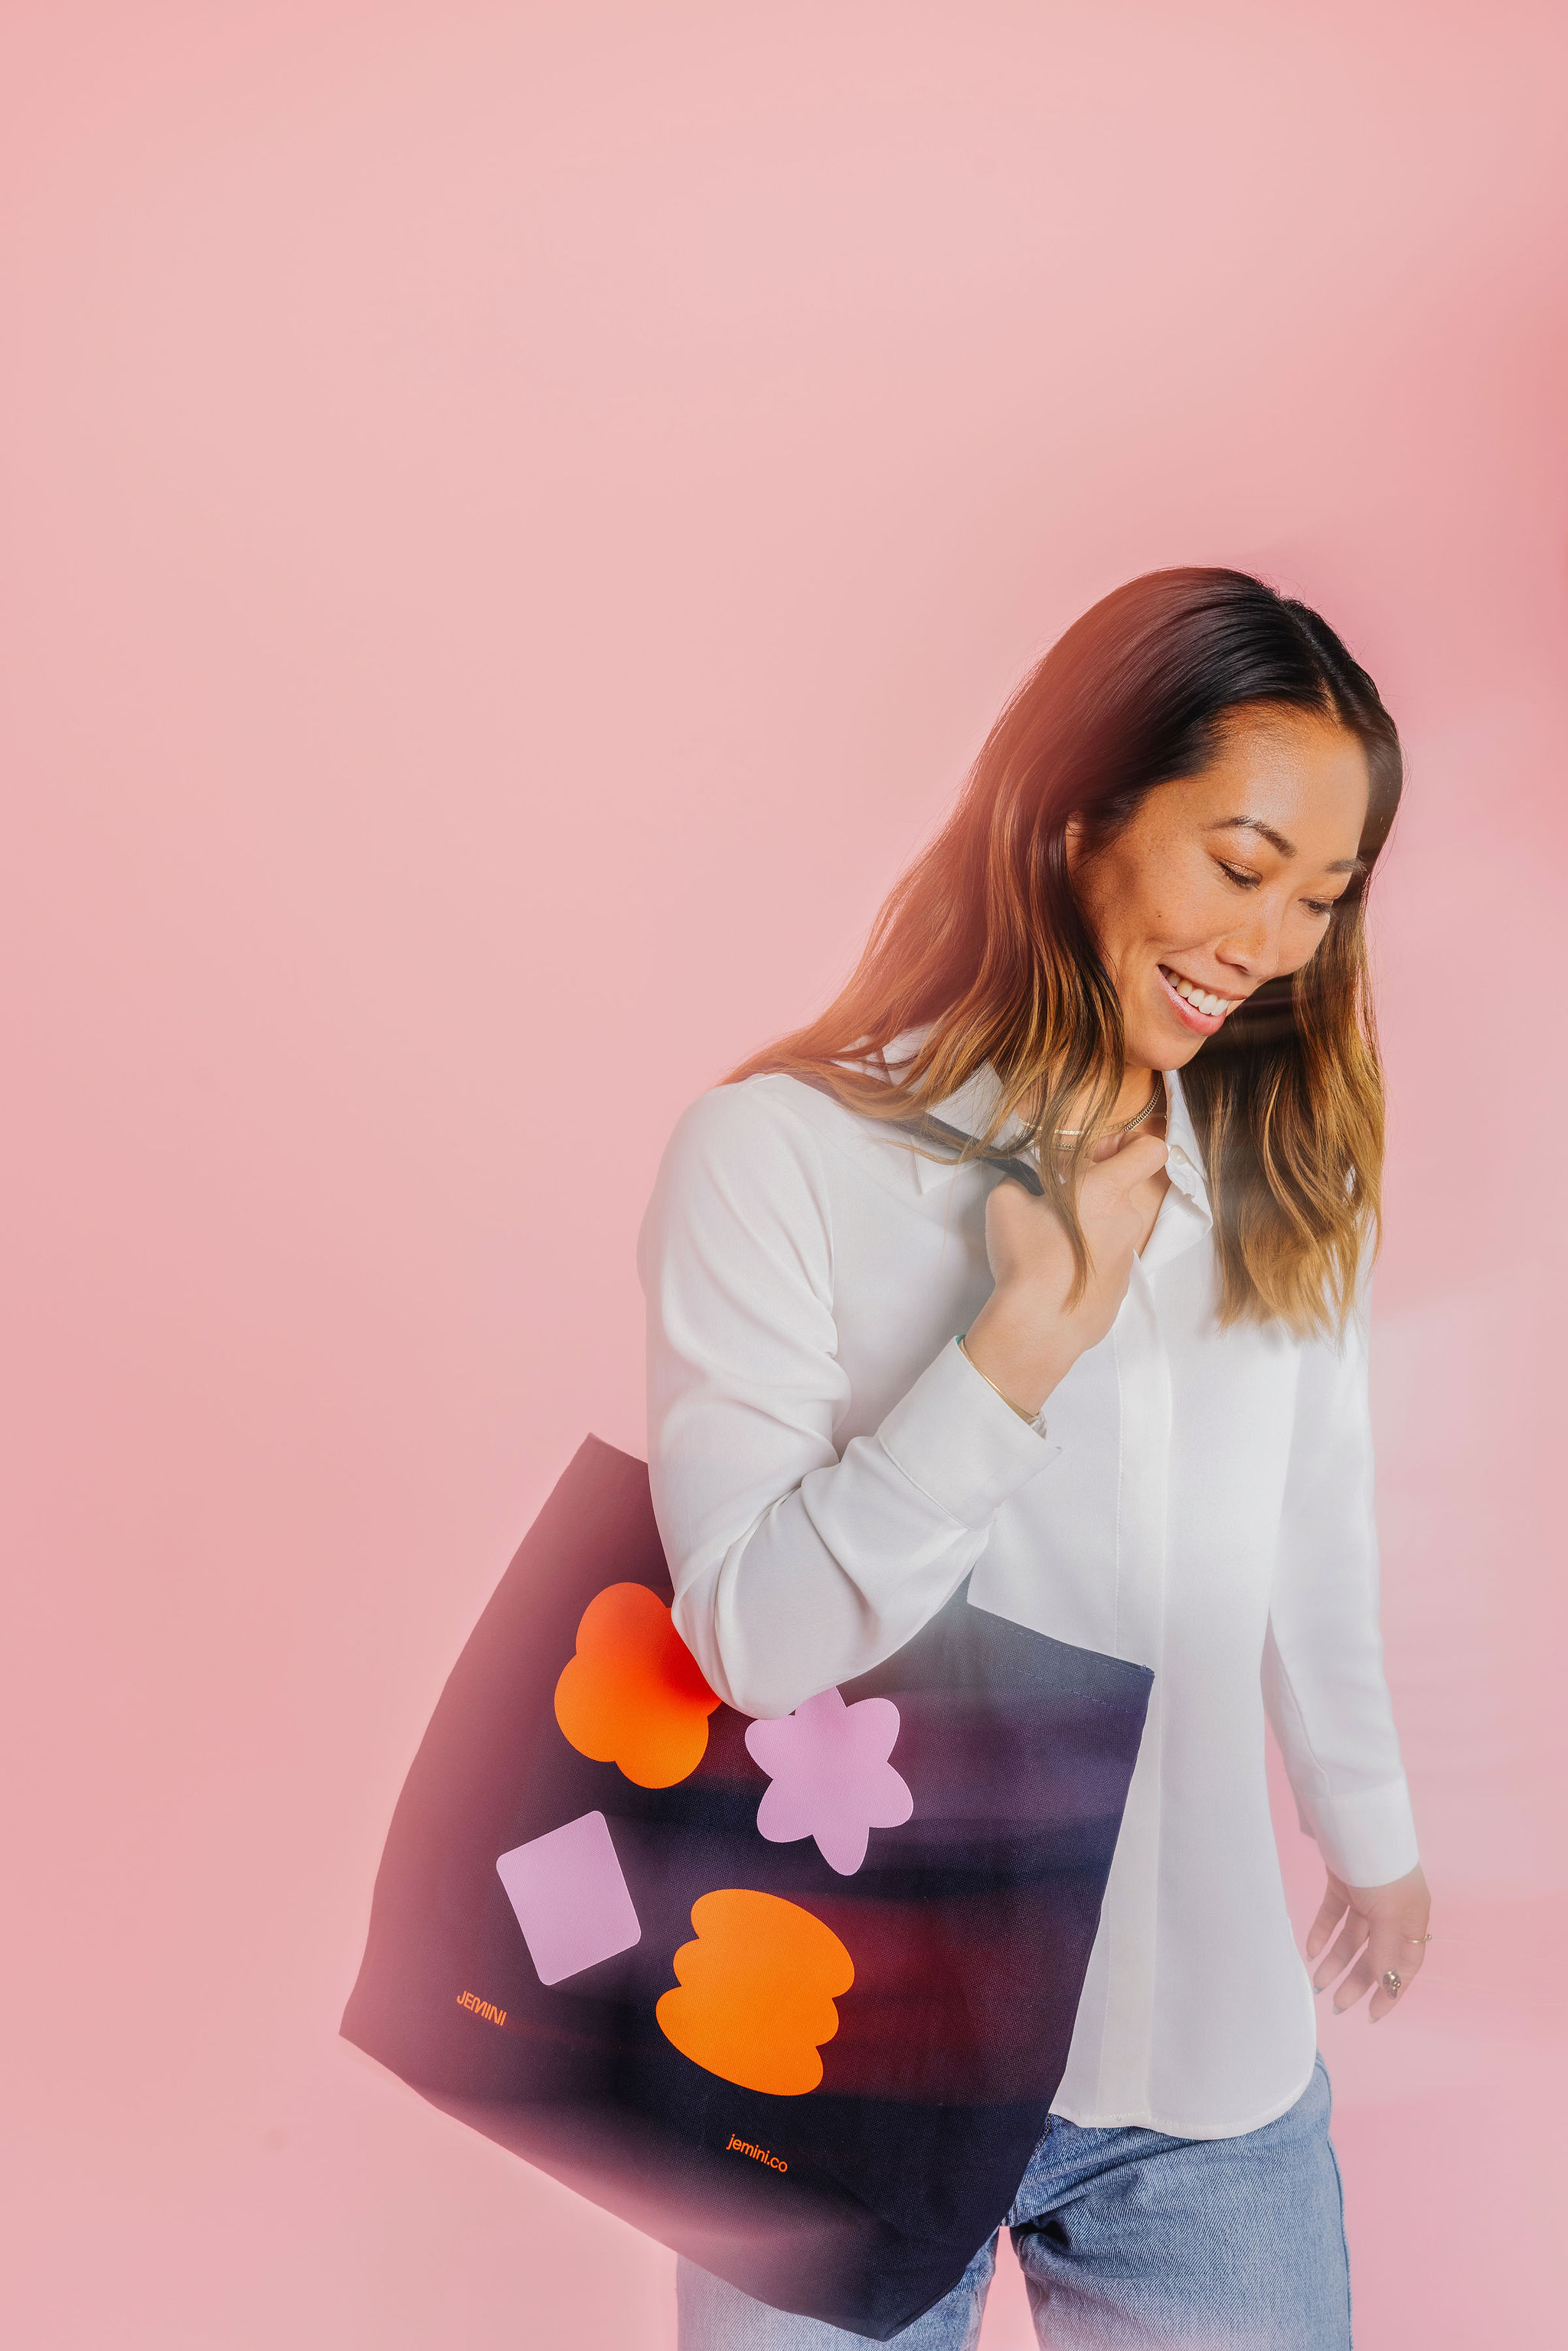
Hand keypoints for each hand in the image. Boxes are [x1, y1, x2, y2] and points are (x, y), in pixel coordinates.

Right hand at [962, 1129, 1169, 1414]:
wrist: (1040, 1327)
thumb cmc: (1027, 1257)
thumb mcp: (1005, 1202)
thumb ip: (1020, 1181)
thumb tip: (1027, 1185)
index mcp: (1108, 1190)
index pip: (1149, 1149)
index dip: (1126, 1143)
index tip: (1094, 1155)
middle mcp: (1127, 1221)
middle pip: (1123, 1188)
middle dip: (1094, 1186)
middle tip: (1058, 1197)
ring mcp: (1127, 1258)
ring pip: (1112, 1226)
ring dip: (1089, 1223)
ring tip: (1052, 1240)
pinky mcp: (1120, 1290)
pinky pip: (1106, 1260)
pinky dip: (1087, 1258)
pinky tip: (1057, 1274)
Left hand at [1306, 1863, 1430, 2020]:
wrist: (1357, 1823)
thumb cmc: (1383, 1871)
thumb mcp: (1390, 1916)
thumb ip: (1387, 1953)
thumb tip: (1387, 1986)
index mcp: (1411, 1921)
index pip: (1404, 1965)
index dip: (1390, 1991)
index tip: (1372, 2014)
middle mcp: (1391, 1912)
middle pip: (1374, 1955)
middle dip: (1356, 1980)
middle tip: (1337, 2005)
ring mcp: (1366, 1897)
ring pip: (1350, 1938)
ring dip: (1335, 1961)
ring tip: (1318, 1984)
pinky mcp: (1343, 1883)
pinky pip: (1332, 1915)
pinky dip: (1322, 1933)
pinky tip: (1311, 1952)